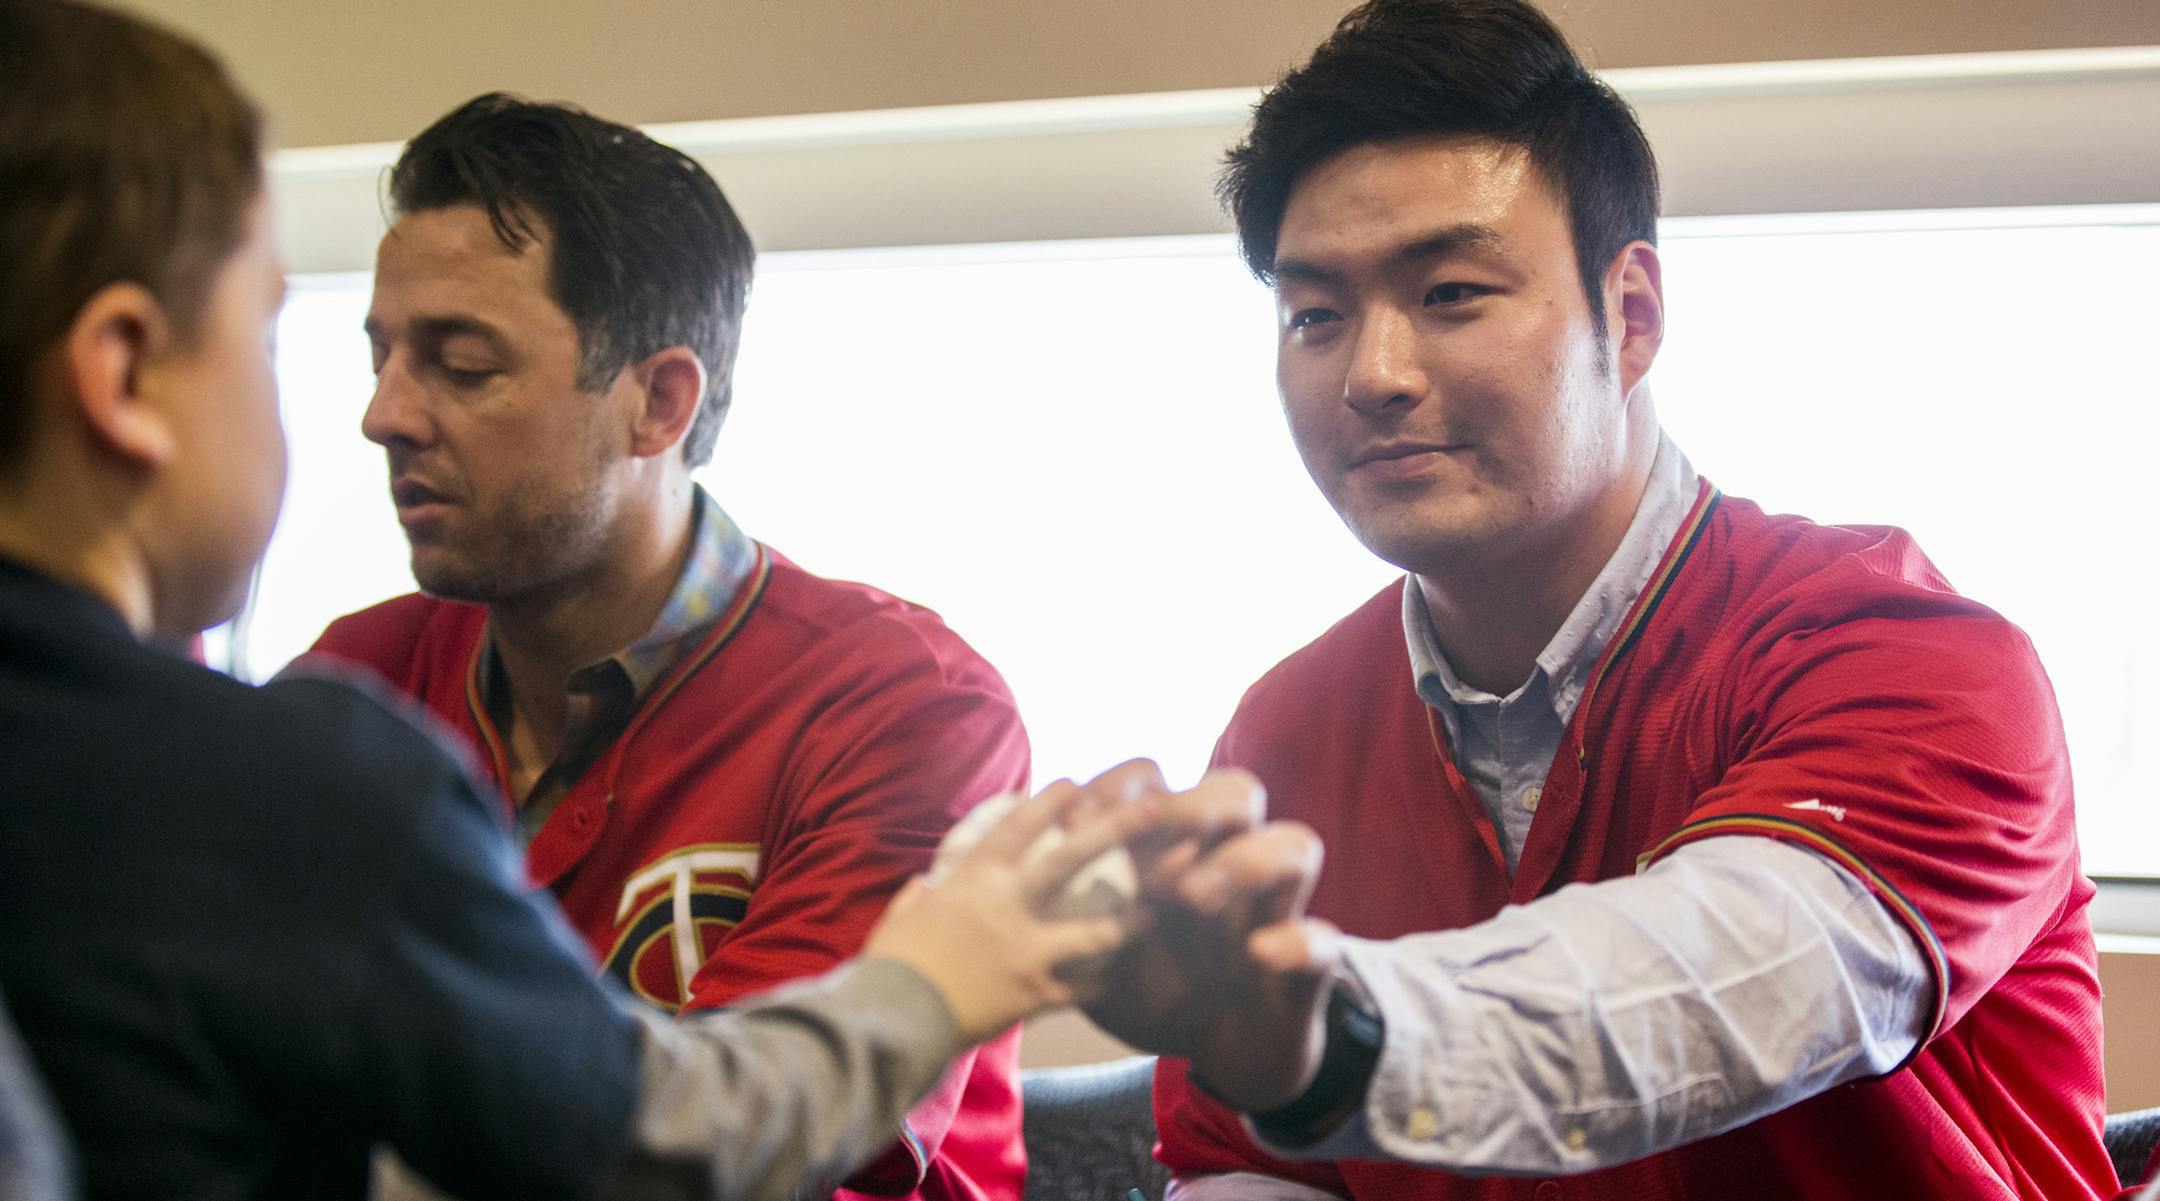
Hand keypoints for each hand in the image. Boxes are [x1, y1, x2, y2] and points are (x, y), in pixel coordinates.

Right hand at [863, 780, 1149, 1043]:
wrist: (895, 1020)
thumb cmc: (891, 965)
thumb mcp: (900, 918)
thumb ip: (919, 897)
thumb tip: (924, 886)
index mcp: (974, 881)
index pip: (1018, 827)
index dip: (1049, 802)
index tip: (1075, 785)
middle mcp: (1008, 908)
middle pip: (1071, 860)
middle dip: (1115, 830)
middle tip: (1153, 811)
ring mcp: (1027, 953)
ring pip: (1094, 933)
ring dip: (1129, 923)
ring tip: (1155, 913)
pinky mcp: (1034, 996)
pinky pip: (1079, 989)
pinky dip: (1099, 984)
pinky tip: (1114, 979)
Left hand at [1076, 761, 1338, 1112]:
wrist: (1221, 1050)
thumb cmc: (1155, 987)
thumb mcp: (1099, 955)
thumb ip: (1073, 916)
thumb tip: (1029, 874)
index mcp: (1178, 848)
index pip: (1161, 783)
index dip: (1122, 785)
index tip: (1079, 812)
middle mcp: (1233, 862)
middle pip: (1238, 791)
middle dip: (1193, 804)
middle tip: (1151, 840)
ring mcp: (1276, 908)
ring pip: (1295, 843)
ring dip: (1243, 860)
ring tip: (1193, 897)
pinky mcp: (1307, 965)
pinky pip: (1322, 941)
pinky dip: (1295, 942)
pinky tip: (1259, 954)